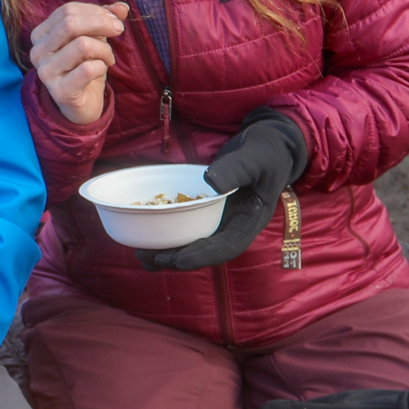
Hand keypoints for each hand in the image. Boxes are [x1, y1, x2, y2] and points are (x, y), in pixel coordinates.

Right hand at [29, 0, 127, 124]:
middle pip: (70, 24)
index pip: (67, 10)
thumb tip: (122, 7)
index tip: (115, 20)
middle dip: (102, 23)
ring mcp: (46, 73)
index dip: (95, 11)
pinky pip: (88, 69)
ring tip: (109, 58)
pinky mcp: (59, 91)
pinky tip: (102, 70)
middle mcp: (38, 52)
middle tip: (119, 30)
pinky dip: (102, 66)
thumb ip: (105, 20)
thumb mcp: (95, 39)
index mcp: (41, 35)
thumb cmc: (84, 68)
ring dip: (104, 49)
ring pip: (82, 45)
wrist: (81, 105)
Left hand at [139, 112, 307, 271]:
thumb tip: (210, 182)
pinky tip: (147, 240)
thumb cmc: (265, 151)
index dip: (201, 256)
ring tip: (142, 255)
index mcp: (250, 221)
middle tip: (148, 257)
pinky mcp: (209, 215)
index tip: (177, 259)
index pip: (226, 247)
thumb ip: (236, 169)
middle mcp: (234, 228)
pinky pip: (189, 231)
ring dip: (169, 254)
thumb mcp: (255, 157)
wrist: (266, 148)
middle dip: (177, 259)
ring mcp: (221, 223)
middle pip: (205, 253)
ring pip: (195, 246)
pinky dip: (170, 237)